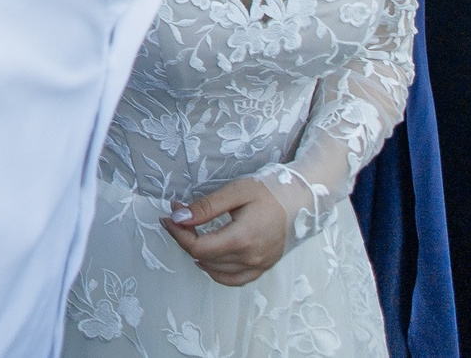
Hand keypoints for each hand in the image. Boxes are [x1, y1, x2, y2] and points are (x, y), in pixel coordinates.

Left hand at [162, 178, 292, 286]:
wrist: (302, 201)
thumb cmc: (270, 191)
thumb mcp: (235, 192)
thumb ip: (206, 207)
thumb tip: (178, 217)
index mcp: (243, 238)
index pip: (198, 247)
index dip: (178, 234)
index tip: (168, 217)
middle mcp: (251, 257)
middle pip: (205, 258)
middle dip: (185, 238)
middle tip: (179, 216)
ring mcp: (259, 265)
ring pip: (217, 270)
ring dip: (198, 254)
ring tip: (190, 233)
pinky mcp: (263, 267)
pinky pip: (235, 279)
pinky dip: (217, 272)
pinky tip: (207, 259)